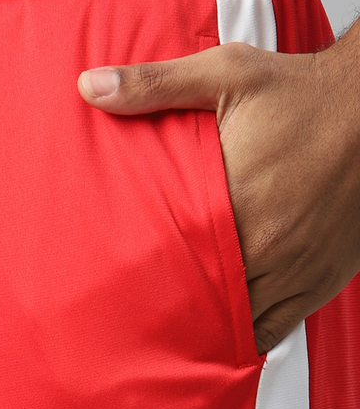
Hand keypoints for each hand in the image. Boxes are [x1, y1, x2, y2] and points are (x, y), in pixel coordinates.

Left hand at [77, 29, 359, 353]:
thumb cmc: (304, 93)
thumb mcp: (226, 74)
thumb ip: (155, 85)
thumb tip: (91, 88)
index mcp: (233, 202)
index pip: (171, 262)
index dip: (141, 281)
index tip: (115, 290)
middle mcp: (265, 245)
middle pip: (200, 300)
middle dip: (168, 308)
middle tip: (136, 314)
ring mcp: (294, 270)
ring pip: (234, 323)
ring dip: (204, 325)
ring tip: (171, 325)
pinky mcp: (319, 282)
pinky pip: (273, 329)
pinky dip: (245, 334)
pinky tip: (222, 329)